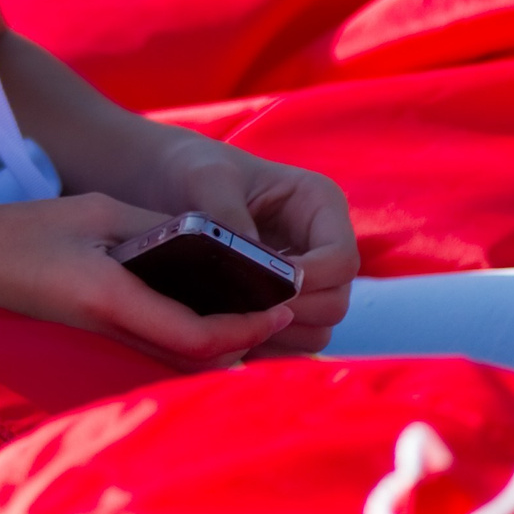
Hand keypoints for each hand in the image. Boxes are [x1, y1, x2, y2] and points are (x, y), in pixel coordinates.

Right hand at [0, 194, 298, 367]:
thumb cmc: (23, 229)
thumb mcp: (97, 211)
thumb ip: (156, 230)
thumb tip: (209, 244)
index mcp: (111, 296)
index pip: (197, 336)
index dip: (246, 329)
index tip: (281, 306)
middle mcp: (109, 332)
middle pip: (195, 361)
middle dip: (243, 342)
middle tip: (279, 310)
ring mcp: (98, 345)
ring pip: (177, 363)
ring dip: (218, 347)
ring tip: (254, 312)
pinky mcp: (91, 345)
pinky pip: (154, 353)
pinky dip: (188, 343)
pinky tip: (205, 317)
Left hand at [151, 137, 357, 355]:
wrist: (172, 182)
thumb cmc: (193, 169)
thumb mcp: (207, 180)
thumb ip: (229, 217)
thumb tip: (251, 262)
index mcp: (319, 203)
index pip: (341, 257)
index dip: (312, 279)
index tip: (268, 285)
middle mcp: (323, 244)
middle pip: (337, 301)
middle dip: (294, 311)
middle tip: (243, 310)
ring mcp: (310, 278)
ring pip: (319, 329)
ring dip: (280, 333)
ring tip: (232, 321)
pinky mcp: (289, 304)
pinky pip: (293, 343)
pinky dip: (266, 344)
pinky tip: (229, 332)